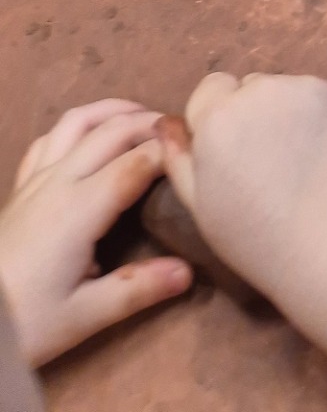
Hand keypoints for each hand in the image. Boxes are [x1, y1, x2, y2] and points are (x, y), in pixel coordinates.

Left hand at [0, 101, 190, 365]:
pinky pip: (49, 138)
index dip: (172, 149)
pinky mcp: (20, 186)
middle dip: (151, 123)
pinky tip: (89, 137)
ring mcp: (36, 179)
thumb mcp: (83, 316)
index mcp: (80, 208)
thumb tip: (188, 272)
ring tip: (142, 117)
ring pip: (77, 121)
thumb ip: (136, 290)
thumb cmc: (28, 320)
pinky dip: (77, 126)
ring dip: (114, 111)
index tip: (202, 148)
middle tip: (183, 132)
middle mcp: (60, 181)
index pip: (137, 162)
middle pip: (112, 131)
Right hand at [161, 74, 326, 307]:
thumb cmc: (256, 235)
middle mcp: (265, 88)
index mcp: (220, 114)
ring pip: (294, 91)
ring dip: (293, 114)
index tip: (231, 150)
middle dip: (256, 113)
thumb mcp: (200, 205)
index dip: (218, 116)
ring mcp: (313, 88)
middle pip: (254, 86)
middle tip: (269, 161)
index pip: (211, 88)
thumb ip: (179, 157)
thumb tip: (166, 123)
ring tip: (304, 165)